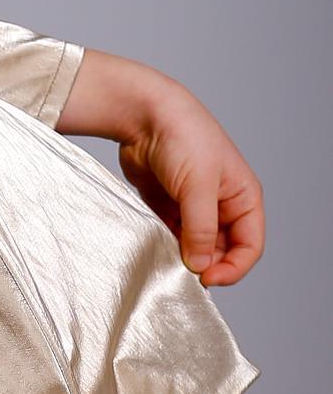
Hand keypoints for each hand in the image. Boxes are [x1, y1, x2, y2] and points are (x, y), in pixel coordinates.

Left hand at [115, 85, 264, 288]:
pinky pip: (171, 235)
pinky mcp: (168, 205)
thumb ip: (200, 229)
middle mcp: (222, 204)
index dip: (233, 267)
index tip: (208, 278)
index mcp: (243, 198)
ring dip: (184, 256)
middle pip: (222, 250)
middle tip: (183, 272)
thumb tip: (200, 264)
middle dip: (206, 264)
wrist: (143, 115)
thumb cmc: (182, 137)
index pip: (250, 246)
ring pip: (195, 246)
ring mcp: (194, 206)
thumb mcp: (198, 187)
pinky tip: (155, 246)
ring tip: (168, 257)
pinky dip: (166, 244)